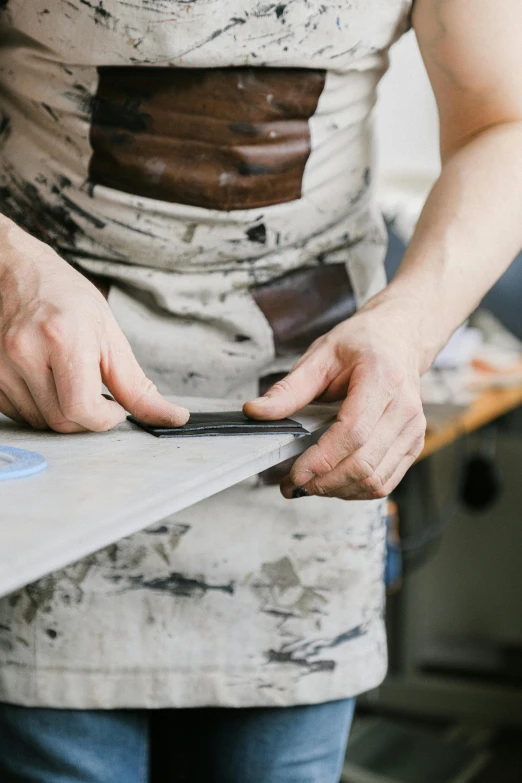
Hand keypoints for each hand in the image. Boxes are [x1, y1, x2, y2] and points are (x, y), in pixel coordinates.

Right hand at [0, 218, 188, 431]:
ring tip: (67, 379)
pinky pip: (18, 412)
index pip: (83, 408)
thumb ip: (136, 383)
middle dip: (86, 418)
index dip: (105, 419)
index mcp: (63, 337)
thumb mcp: (109, 333)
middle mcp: (25, 350)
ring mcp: (0, 363)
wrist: (13, 269)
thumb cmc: (64, 295)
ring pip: (39, 420)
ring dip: (62, 412)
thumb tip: (172, 417)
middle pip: (62, 421)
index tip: (114, 409)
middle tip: (96, 394)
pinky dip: (39, 406)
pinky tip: (45, 379)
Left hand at [244, 298, 426, 499]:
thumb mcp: (319, 357)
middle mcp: (404, 409)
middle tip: (292, 483)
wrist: (398, 341)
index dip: (322, 460)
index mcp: (382, 380)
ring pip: (375, 480)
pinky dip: (355, 490)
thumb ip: (288, 389)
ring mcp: (414, 430)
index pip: (353, 432)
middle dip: (324, 482)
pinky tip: (332, 481)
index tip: (295, 473)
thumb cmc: (361, 346)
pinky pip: (384, 482)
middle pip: (364, 463)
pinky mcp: (413, 446)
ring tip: (309, 484)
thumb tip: (254, 412)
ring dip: (337, 490)